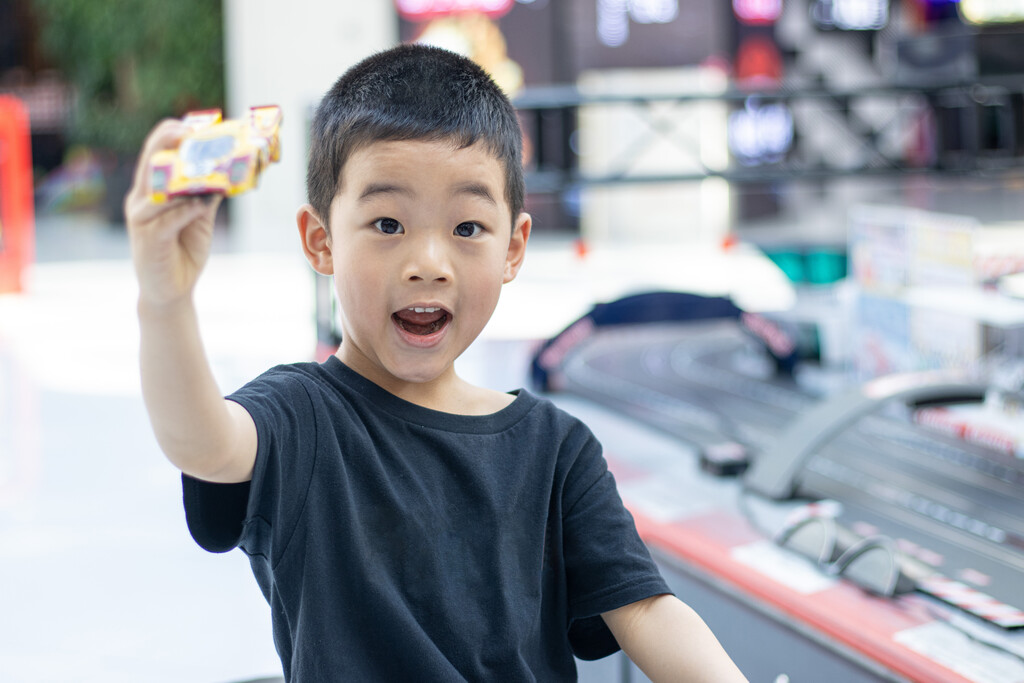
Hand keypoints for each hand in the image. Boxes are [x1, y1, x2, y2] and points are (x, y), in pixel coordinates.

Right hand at [125, 120, 223, 308]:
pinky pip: (166, 219)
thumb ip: (207, 194)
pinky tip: (200, 203)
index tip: (197, 125)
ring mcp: (141, 219)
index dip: (171, 134)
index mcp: (151, 189)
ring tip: (207, 167)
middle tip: (194, 133)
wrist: (171, 291)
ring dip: (183, 177)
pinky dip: (184, 209)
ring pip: (157, 188)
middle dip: (170, 142)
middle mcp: (141, 199)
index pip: (154, 152)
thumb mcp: (200, 217)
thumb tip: (227, 171)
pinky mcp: (149, 240)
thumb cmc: (184, 250)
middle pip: (150, 161)